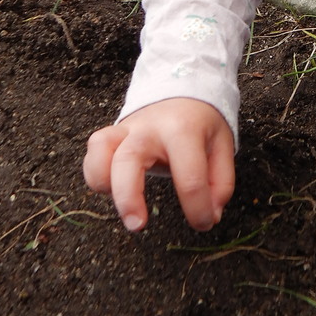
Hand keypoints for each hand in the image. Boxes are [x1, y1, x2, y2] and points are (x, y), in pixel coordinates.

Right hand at [84, 97, 235, 232]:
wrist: (183, 90)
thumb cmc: (202, 124)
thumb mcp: (223, 147)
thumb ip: (221, 183)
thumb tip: (209, 216)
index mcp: (184, 130)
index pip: (189, 177)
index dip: (197, 209)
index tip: (203, 224)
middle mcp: (149, 128)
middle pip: (128, 159)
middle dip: (128, 197)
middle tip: (138, 225)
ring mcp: (126, 129)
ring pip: (101, 149)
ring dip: (103, 182)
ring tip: (120, 206)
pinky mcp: (112, 134)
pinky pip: (93, 151)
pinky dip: (94, 174)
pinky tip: (111, 190)